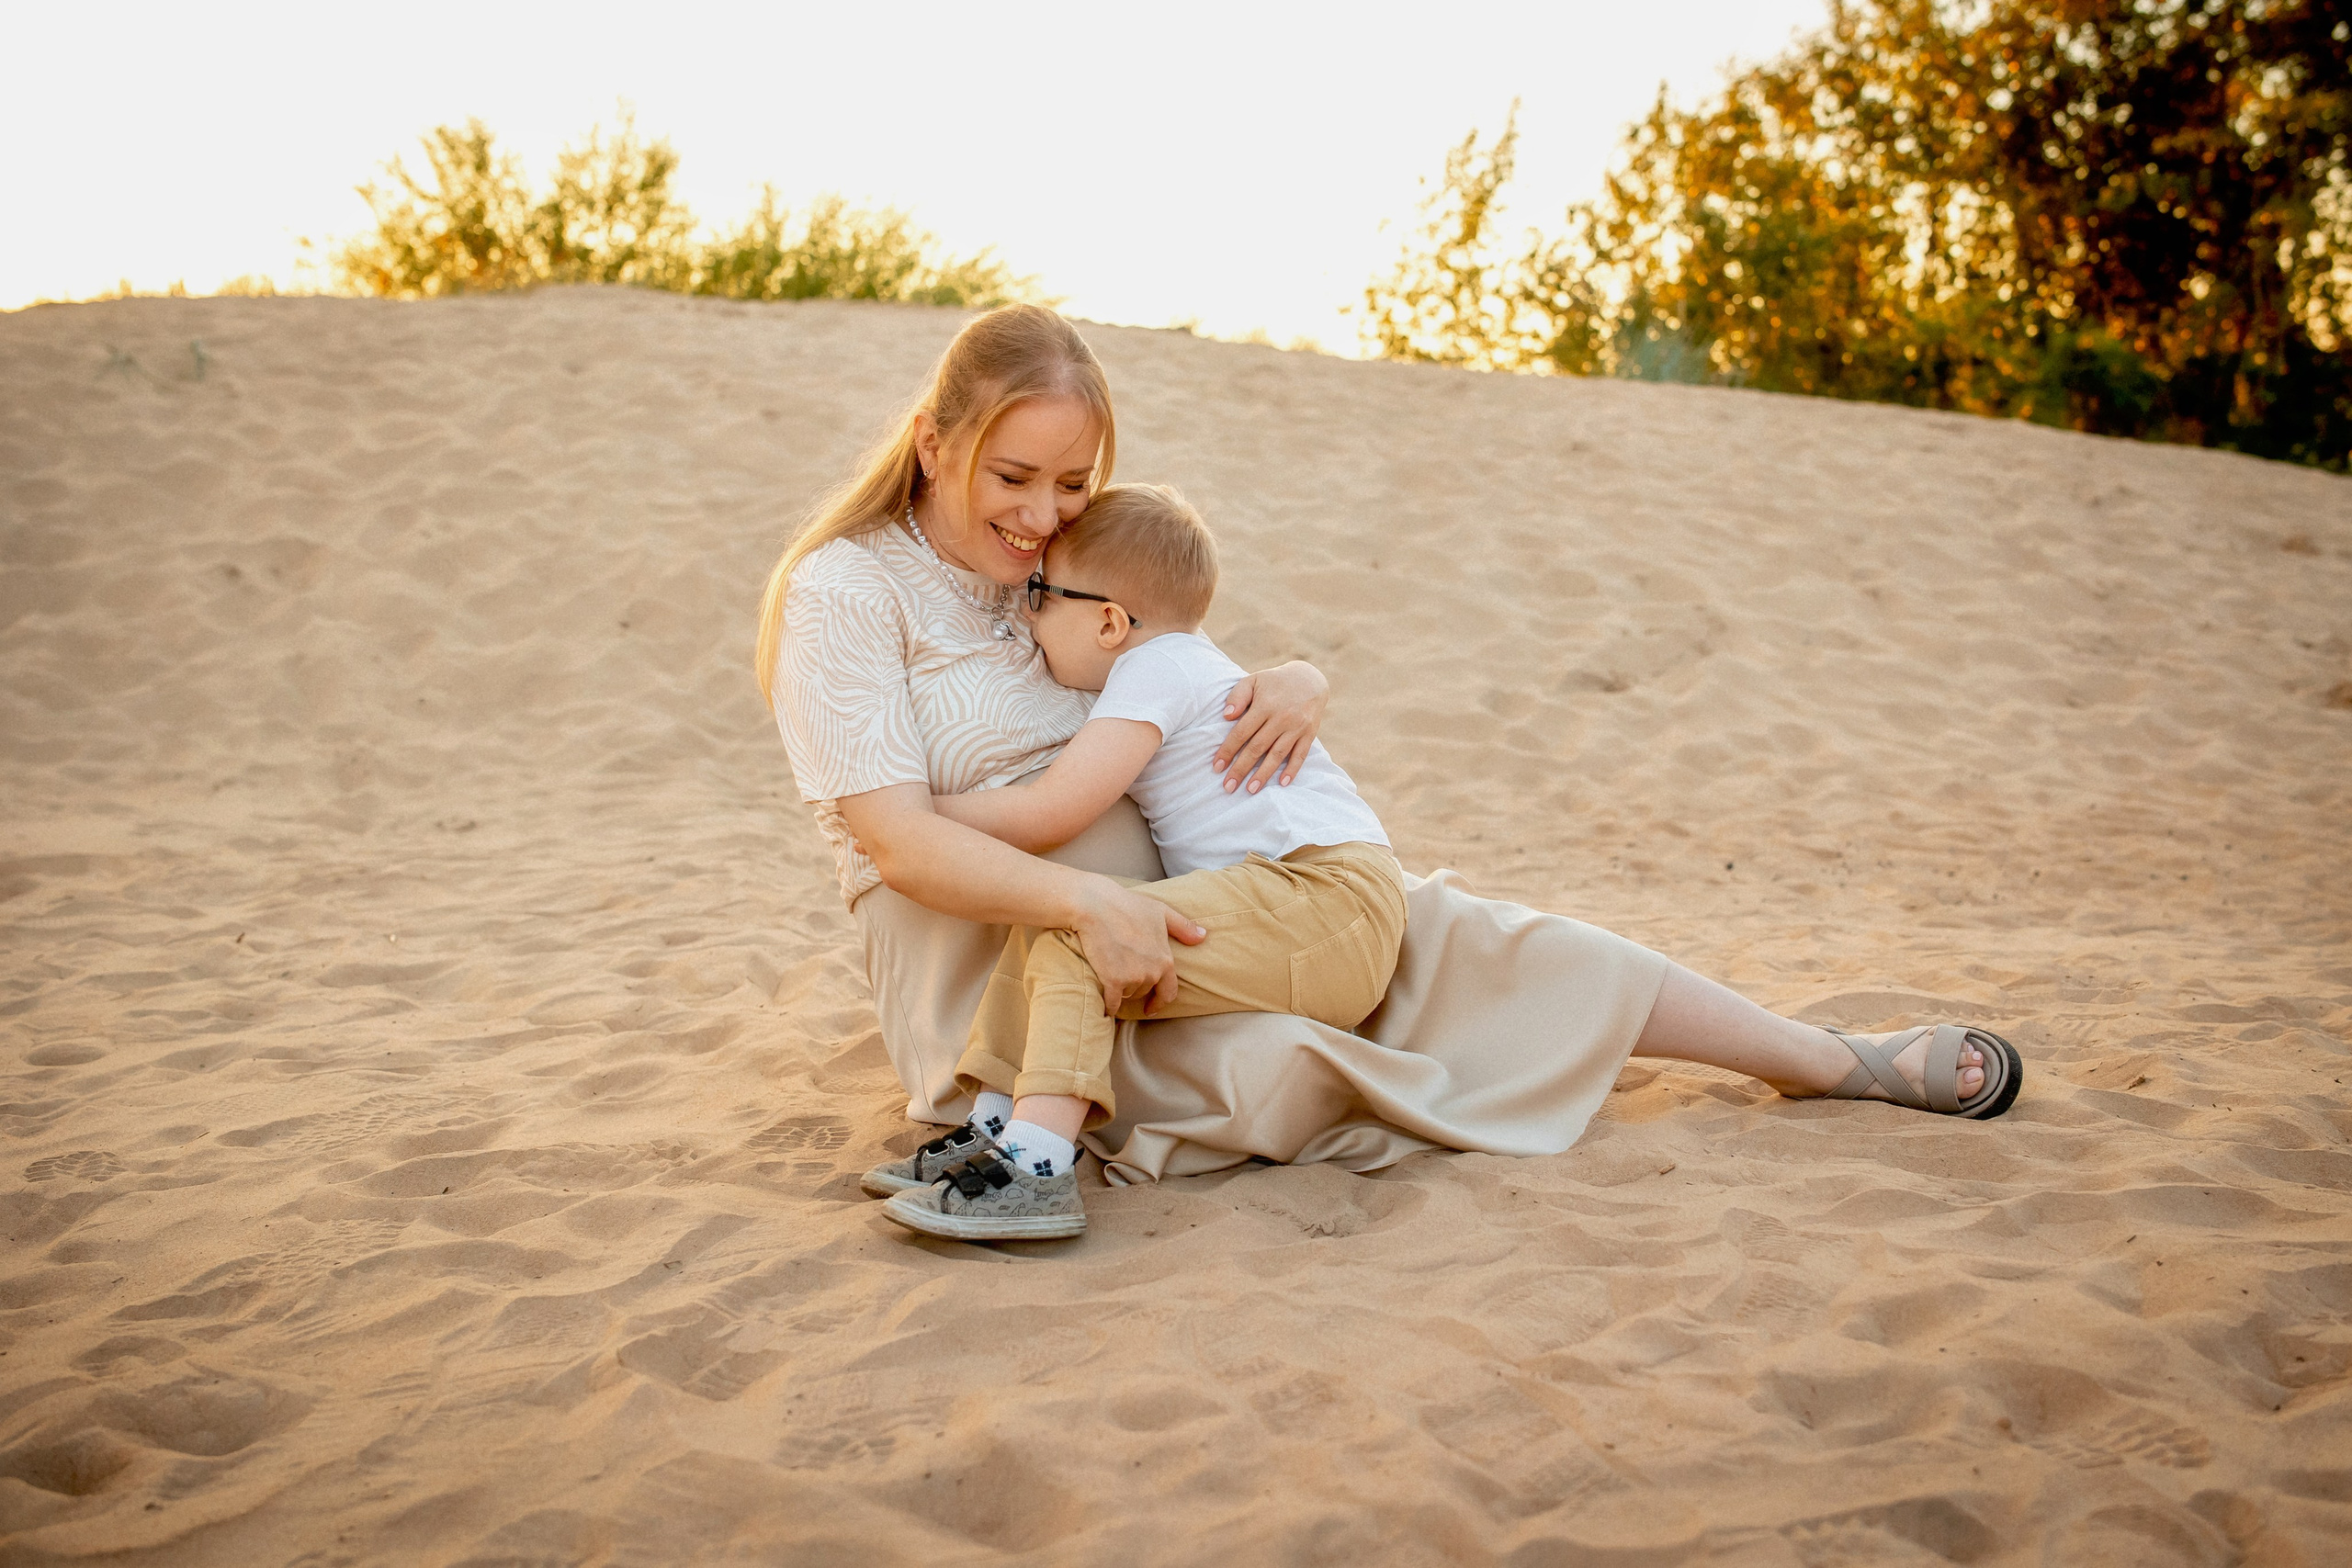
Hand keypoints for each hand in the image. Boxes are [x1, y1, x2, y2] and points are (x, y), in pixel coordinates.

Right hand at [1070, 879, 1206, 1016]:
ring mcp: (1132, 978)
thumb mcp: (1161, 912)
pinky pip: (1112, 1003)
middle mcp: (1151, 973)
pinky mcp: (1112, 982)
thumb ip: (1183, 927)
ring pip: (1126, 995)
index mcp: (1165, 960)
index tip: (1151, 1008)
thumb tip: (1202, 936)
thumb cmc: (1128, 906)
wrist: (1096, 907)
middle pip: (1143, 991)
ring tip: (1110, 970)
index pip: (1168, 991)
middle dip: (1134, 986)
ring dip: (1119, 990)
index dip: (1160, 1002)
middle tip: (1121, 970)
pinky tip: (1104, 1004)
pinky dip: (1108, 1005)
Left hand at [1213, 660, 1329, 793]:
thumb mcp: (1253, 680)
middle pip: (1257, 747)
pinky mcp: (1309, 734)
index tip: (1217, 767)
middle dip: (1241, 769)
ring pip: (1277, 754)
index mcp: (1265, 705)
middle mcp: (1281, 718)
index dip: (1228, 751)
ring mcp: (1296, 727)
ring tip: (1250, 790)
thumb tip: (1226, 716)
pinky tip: (1282, 783)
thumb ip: (1238, 696)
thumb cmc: (1274, 682)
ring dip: (1264, 774)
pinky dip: (1292, 769)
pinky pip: (1301, 755)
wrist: (1310, 678)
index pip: (1242, 732)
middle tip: (1228, 787)